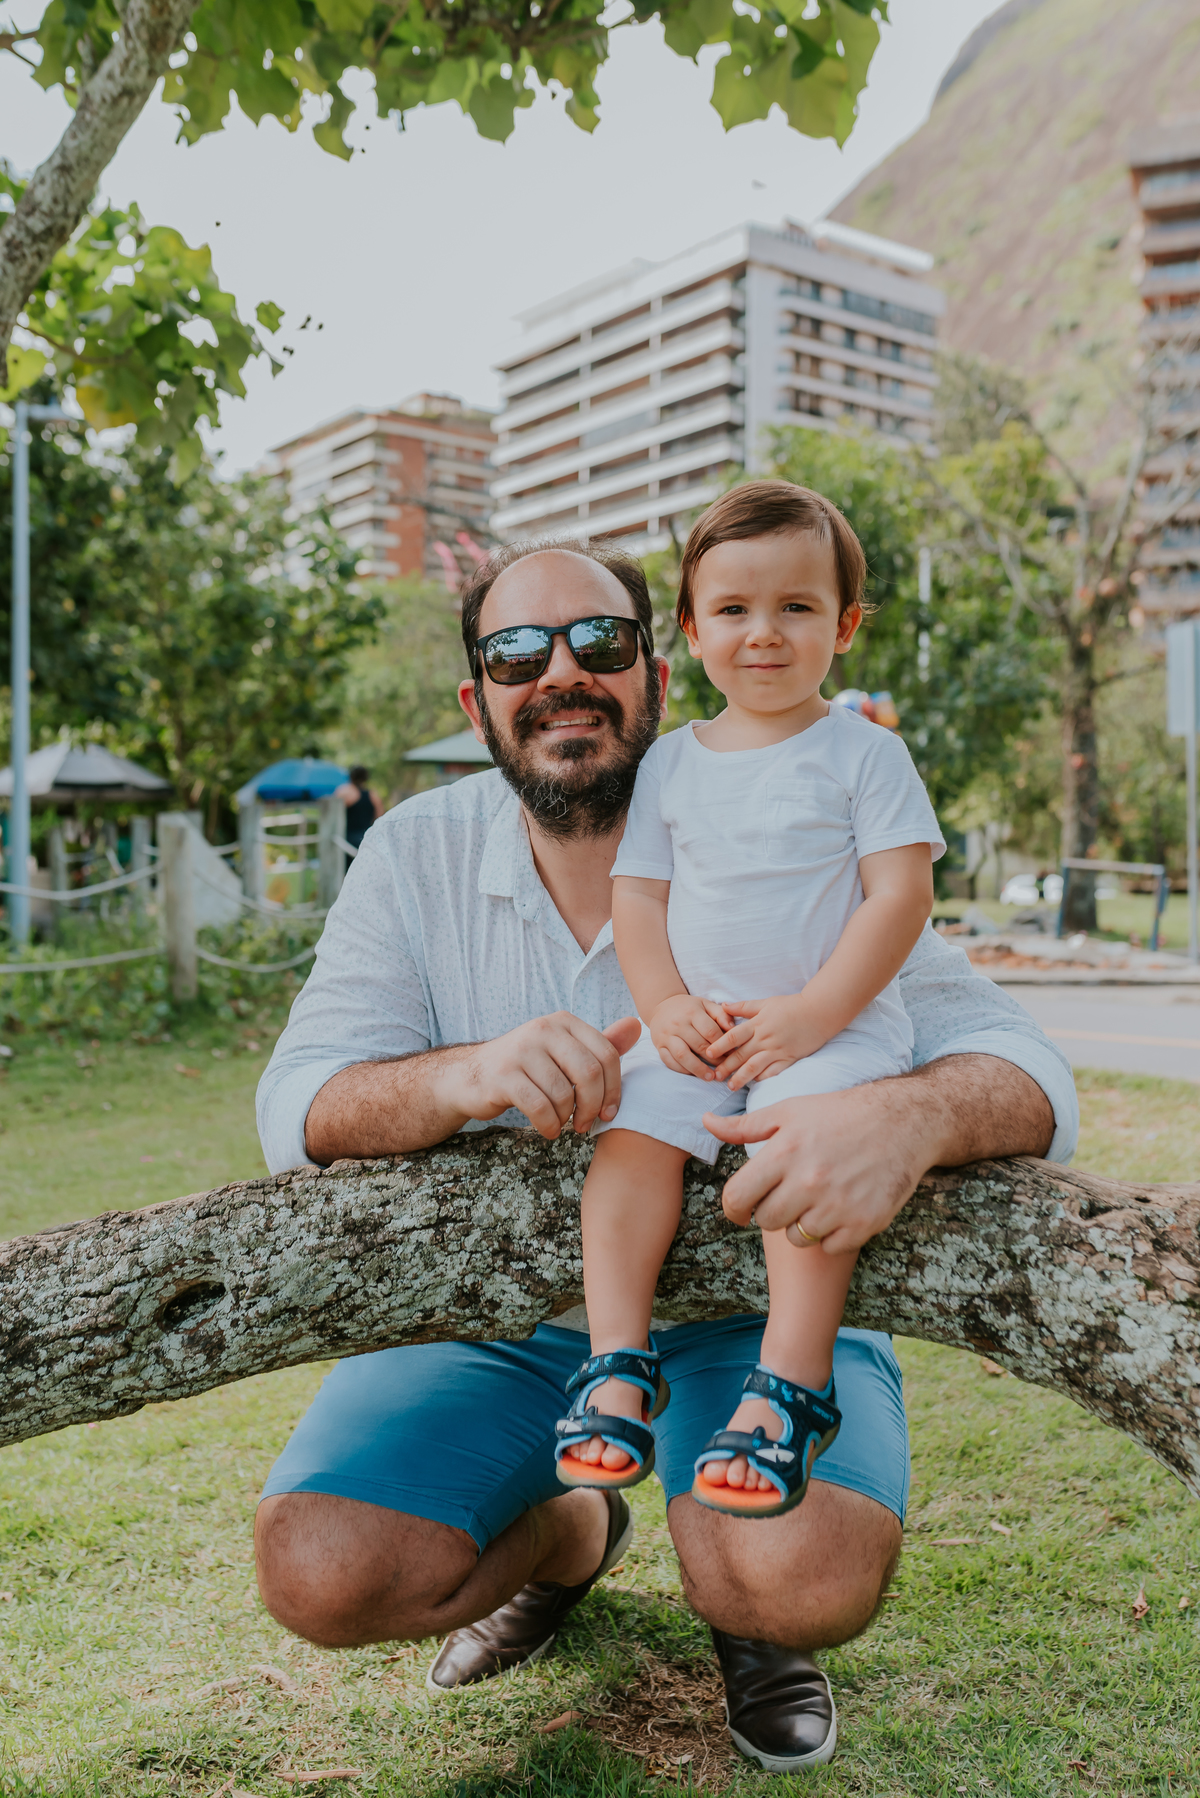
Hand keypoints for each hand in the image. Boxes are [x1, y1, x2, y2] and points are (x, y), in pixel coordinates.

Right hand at [442, 1012, 641, 1140]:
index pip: (607, 1054)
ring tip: (560, 1122)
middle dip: (593, 1106)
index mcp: (564, 1021)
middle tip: (585, 1124)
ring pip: (564, 1094)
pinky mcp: (502, 1075)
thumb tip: (637, 1026)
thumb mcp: (564, 1052)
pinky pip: (539, 1107)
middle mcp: (543, 1029)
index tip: (608, 1112)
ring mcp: (520, 1050)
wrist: (470, 1076)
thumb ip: (600, 1044)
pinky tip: (547, 1128)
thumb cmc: (527, 1067)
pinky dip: (548, 1125)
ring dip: (567, 1118)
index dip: (614, 1089)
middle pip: (590, 1073)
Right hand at [649, 994, 732, 1079]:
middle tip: (725, 1068)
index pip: (711, 1031)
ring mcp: (667, 1036)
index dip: (724, 1044)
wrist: (662, 1005)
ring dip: (698, 1069)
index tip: (733, 1054)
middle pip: (699, 1045)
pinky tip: (694, 1074)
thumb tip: (733, 1029)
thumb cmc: (689, 1007)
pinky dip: (682, 1070)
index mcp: (692, 1012)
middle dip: (714, 1059)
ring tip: (710, 1077)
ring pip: (683, 1055)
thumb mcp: (706, 1005)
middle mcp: (678, 1024)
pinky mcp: (659, 1046)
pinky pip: (669, 1061)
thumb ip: (721, 1014)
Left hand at [702, 1079, 935, 1253]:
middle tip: (787, 1197)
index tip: (740, 1210)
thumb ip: (745, 1125)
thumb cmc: (839, 1113)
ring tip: (816, 1200)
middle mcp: (808, 1181)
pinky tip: (840, 1209)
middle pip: (766, 1221)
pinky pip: (829, 1245)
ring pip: (797, 1237)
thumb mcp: (790, 1111)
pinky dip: (832, 1234)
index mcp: (785, 1152)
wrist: (902, 1122)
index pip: (737, 1197)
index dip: (733, 1208)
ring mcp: (837, 1205)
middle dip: (771, 1212)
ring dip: (800, 1224)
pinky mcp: (864, 1223)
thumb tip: (706, 1121)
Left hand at [707, 996, 826, 1089]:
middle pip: (741, 1055)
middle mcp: (765, 1038)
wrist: (819, 1012)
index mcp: (758, 1024)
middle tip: (714, 1076)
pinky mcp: (789, 1058)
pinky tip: (754, 1084)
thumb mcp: (765, 1002)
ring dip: (741, 1077)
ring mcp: (778, 1050)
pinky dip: (763, 1078)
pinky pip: (774, 1071)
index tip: (708, 1054)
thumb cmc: (791, 1005)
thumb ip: (744, 1007)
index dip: (719, 1045)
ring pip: (755, 1066)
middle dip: (726, 1067)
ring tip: (730, 1086)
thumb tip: (723, 1005)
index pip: (734, 1036)